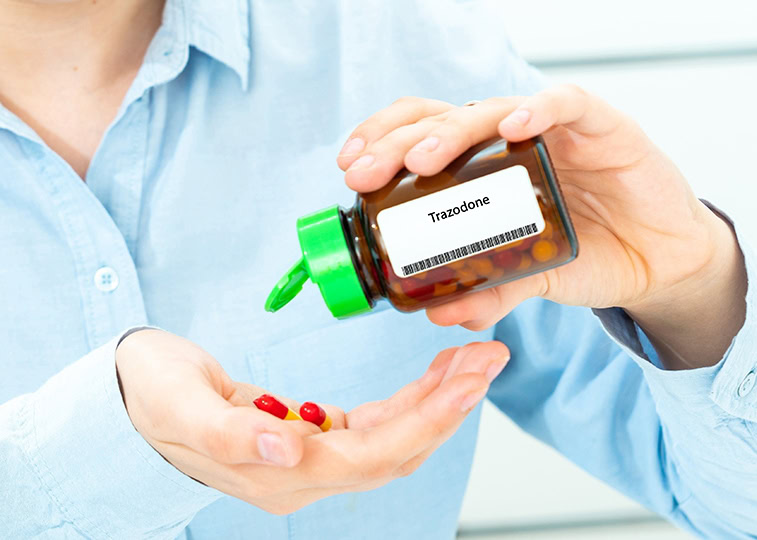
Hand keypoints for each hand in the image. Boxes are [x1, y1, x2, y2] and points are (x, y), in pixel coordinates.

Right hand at [116, 329, 508, 513]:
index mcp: (277, 473)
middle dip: (449, 406)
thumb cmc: (151, 396)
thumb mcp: (179, 406)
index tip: (469, 382)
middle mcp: (303, 475)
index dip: (426, 421)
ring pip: (392, 438)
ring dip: (437, 401)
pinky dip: (409, 399)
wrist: (132, 397)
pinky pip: (374, 423)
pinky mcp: (312, 435)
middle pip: (396, 450)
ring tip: (473, 361)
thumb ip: (231, 434)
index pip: (371, 456)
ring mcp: (310, 458)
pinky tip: (433, 376)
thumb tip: (289, 448)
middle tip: (490, 359)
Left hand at [337, 87, 745, 367]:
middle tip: (365, 172)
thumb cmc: (591, 255)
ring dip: (451, 131)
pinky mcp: (603, 127)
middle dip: (397, 143)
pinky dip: (539, 110)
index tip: (352, 172)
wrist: (660, 262)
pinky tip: (515, 128)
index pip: (423, 138)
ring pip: (492, 109)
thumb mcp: (529, 279)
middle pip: (442, 121)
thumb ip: (489, 292)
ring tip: (421, 160)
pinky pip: (567, 104)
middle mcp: (512, 141)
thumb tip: (438, 313)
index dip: (383, 146)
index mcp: (486, 168)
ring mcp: (554, 130)